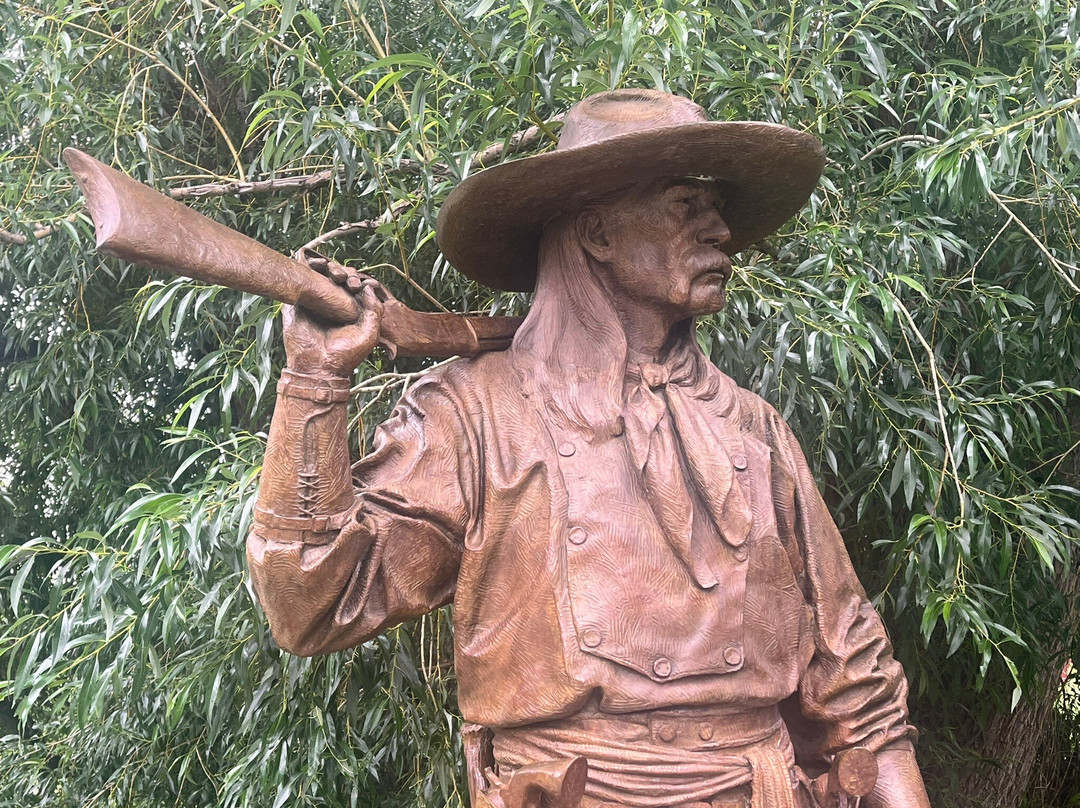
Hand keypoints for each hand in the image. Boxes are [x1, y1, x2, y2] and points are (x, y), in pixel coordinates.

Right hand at [283, 262, 383, 376]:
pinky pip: (299, 279)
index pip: (351, 285)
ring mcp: (312, 303)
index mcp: (347, 310)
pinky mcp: (296, 303)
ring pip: (319, 274)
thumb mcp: (370, 333)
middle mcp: (330, 304)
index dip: (356, 278)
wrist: (319, 368)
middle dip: (342, 272)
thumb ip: (375, 310)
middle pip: (335, 277)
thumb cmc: (346, 355)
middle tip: (345, 279)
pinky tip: (311, 262)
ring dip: (326, 266)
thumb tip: (368, 287)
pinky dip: (304, 265)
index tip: (358, 284)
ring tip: (332, 272)